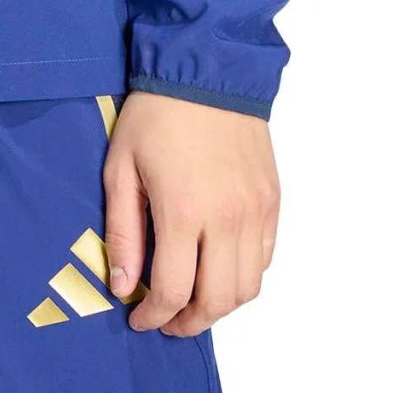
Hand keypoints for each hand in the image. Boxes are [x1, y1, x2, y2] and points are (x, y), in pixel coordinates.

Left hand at [102, 91, 278, 336]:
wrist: (206, 69)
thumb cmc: (156, 114)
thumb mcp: (121, 167)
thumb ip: (123, 232)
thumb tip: (123, 286)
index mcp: (184, 212)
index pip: (175, 292)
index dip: (155, 317)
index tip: (139, 320)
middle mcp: (227, 219)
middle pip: (218, 301)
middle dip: (190, 323)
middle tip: (168, 321)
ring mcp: (255, 211)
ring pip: (248, 287)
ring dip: (221, 306)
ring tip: (195, 301)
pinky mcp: (272, 200)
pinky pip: (265, 258)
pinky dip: (245, 275)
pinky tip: (221, 268)